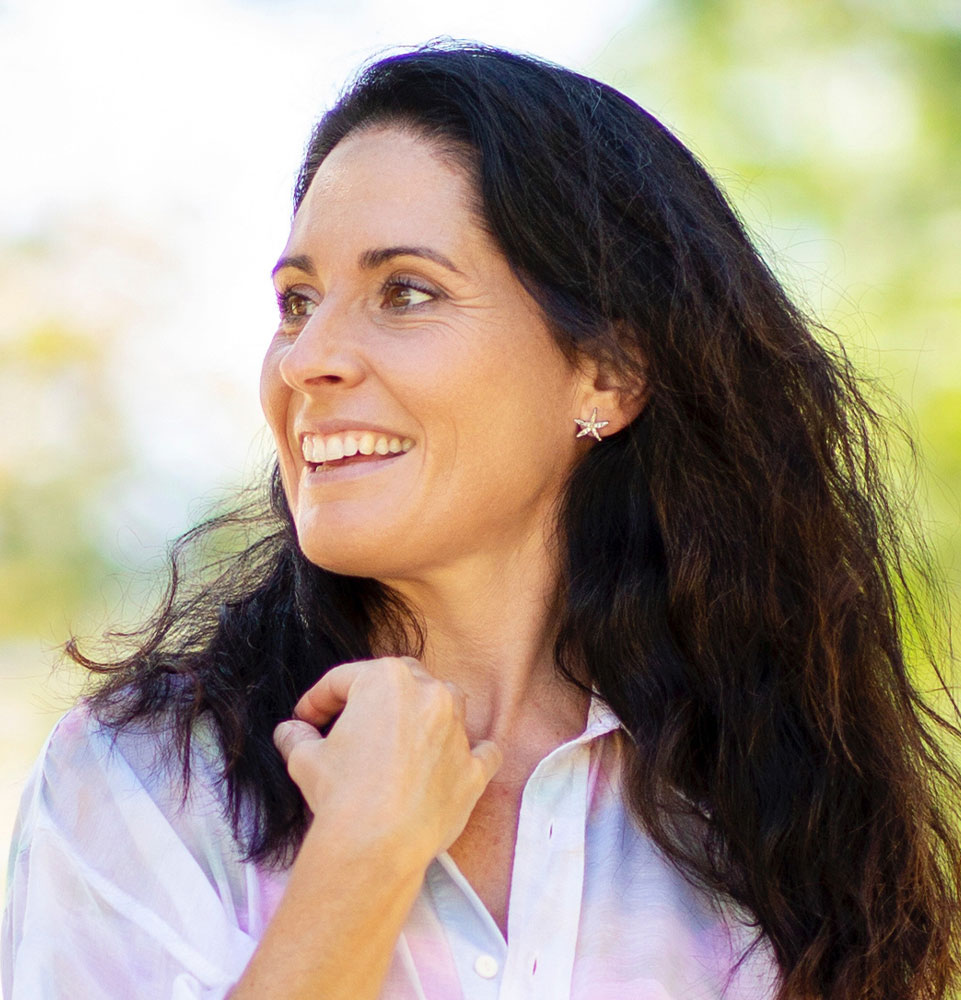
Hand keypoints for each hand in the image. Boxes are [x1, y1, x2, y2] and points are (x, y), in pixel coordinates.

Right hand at [273, 657, 502, 863]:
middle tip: (352, 720)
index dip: (318, 699)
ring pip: (448, 702)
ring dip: (429, 711)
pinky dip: (474, 752)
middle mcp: (429, 694)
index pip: (344, 679)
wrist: (376, 843)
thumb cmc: (341, 793)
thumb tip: (289, 731)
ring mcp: (457, 731)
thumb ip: (297, 736)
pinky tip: (465, 758)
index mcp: (386, 680)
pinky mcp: (473, 768)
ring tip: (406, 734)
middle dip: (376, 695)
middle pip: (402, 679)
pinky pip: (484, 751)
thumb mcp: (305, 759)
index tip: (305, 719)